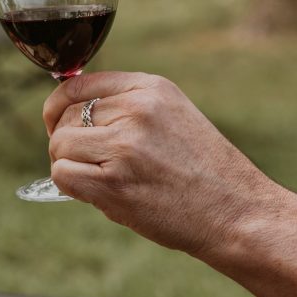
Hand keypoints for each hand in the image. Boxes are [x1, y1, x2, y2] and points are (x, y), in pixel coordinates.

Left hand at [43, 72, 279, 257]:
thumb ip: (128, 108)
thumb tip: (69, 115)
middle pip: (65, 117)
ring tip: (98, 180)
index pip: (78, 84)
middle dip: (66, 142)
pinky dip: (70, 187)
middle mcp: (136, 109)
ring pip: (60, 146)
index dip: (58, 107)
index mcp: (151, 87)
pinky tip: (96, 194)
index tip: (58, 124)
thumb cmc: (205, 173)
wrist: (238, 213)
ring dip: (69, 165)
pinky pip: (62, 175)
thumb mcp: (174, 117)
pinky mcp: (114, 182)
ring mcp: (125, 145)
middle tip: (90, 164)